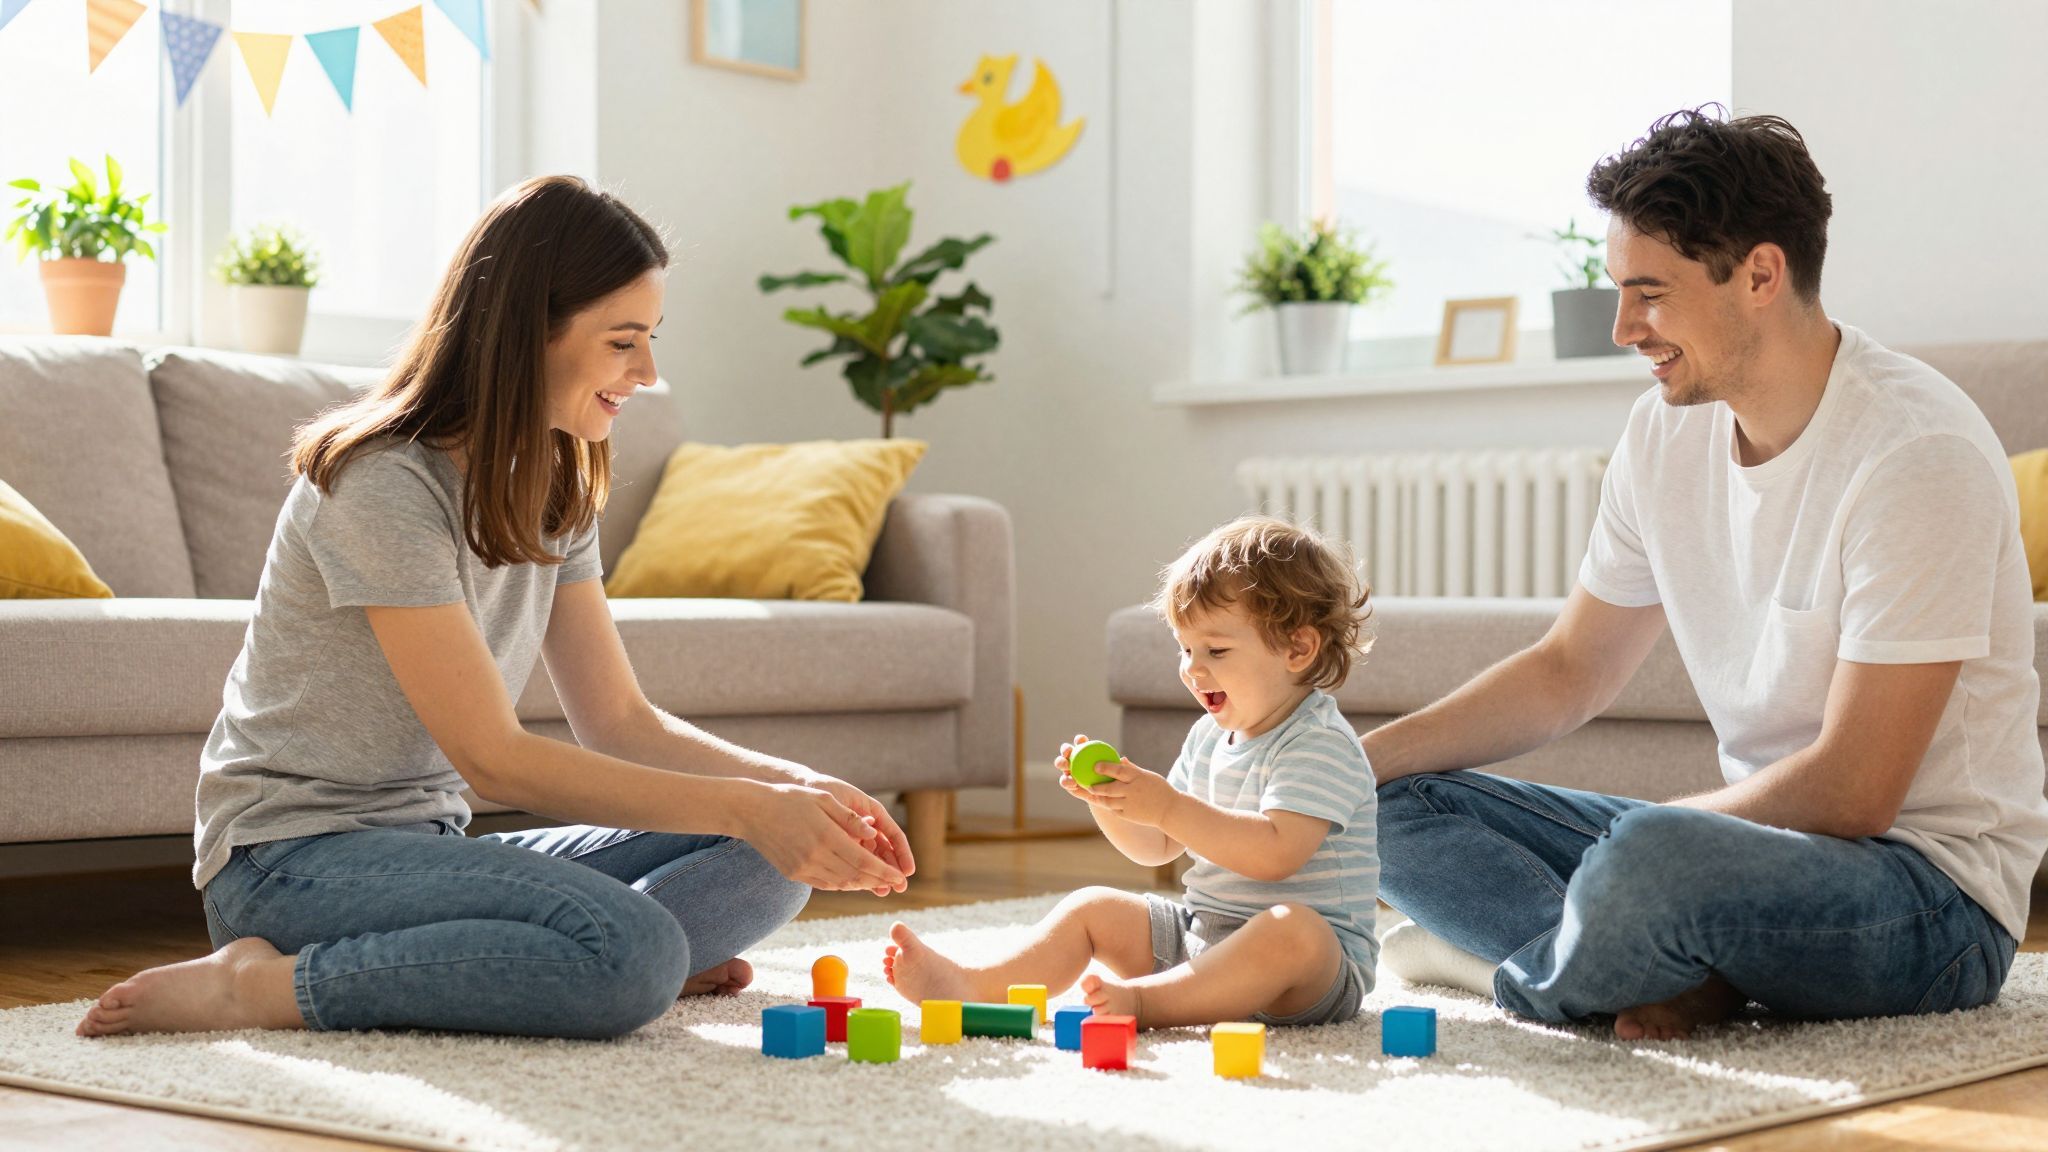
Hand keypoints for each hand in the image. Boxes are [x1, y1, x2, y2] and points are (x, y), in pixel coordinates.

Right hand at [737, 780, 909, 892]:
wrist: (751, 812)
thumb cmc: (790, 799)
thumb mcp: (823, 799)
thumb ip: (849, 818)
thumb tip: (874, 834)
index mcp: (826, 836)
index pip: (863, 861)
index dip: (885, 872)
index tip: (901, 877)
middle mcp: (815, 856)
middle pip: (855, 876)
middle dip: (878, 881)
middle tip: (896, 883)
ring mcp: (803, 868)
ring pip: (841, 883)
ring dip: (862, 884)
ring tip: (878, 882)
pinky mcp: (793, 873)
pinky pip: (824, 884)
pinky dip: (842, 884)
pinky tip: (852, 879)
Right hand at [1055, 733, 1113, 809]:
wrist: (1106, 796)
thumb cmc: (1112, 780)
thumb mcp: (1117, 773)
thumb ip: (1118, 766)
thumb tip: (1123, 759)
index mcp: (1086, 752)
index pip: (1081, 742)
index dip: (1079, 739)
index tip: (1082, 740)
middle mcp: (1075, 759)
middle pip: (1067, 751)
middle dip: (1065, 749)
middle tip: (1068, 752)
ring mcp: (1069, 771)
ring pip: (1062, 764)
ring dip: (1061, 764)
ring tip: (1066, 768)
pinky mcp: (1067, 783)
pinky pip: (1065, 781)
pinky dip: (1067, 781)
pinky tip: (1072, 783)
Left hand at [1084, 757, 1177, 826]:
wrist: (1170, 810)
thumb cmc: (1159, 789)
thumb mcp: (1147, 776)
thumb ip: (1132, 769)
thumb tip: (1120, 759)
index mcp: (1138, 777)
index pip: (1118, 770)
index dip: (1105, 768)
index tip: (1095, 766)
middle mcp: (1133, 791)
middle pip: (1109, 788)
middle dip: (1096, 786)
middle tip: (1089, 784)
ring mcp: (1130, 804)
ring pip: (1108, 801)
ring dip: (1099, 797)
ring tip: (1093, 793)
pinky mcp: (1128, 815)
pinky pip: (1114, 810)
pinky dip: (1108, 806)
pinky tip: (1104, 802)